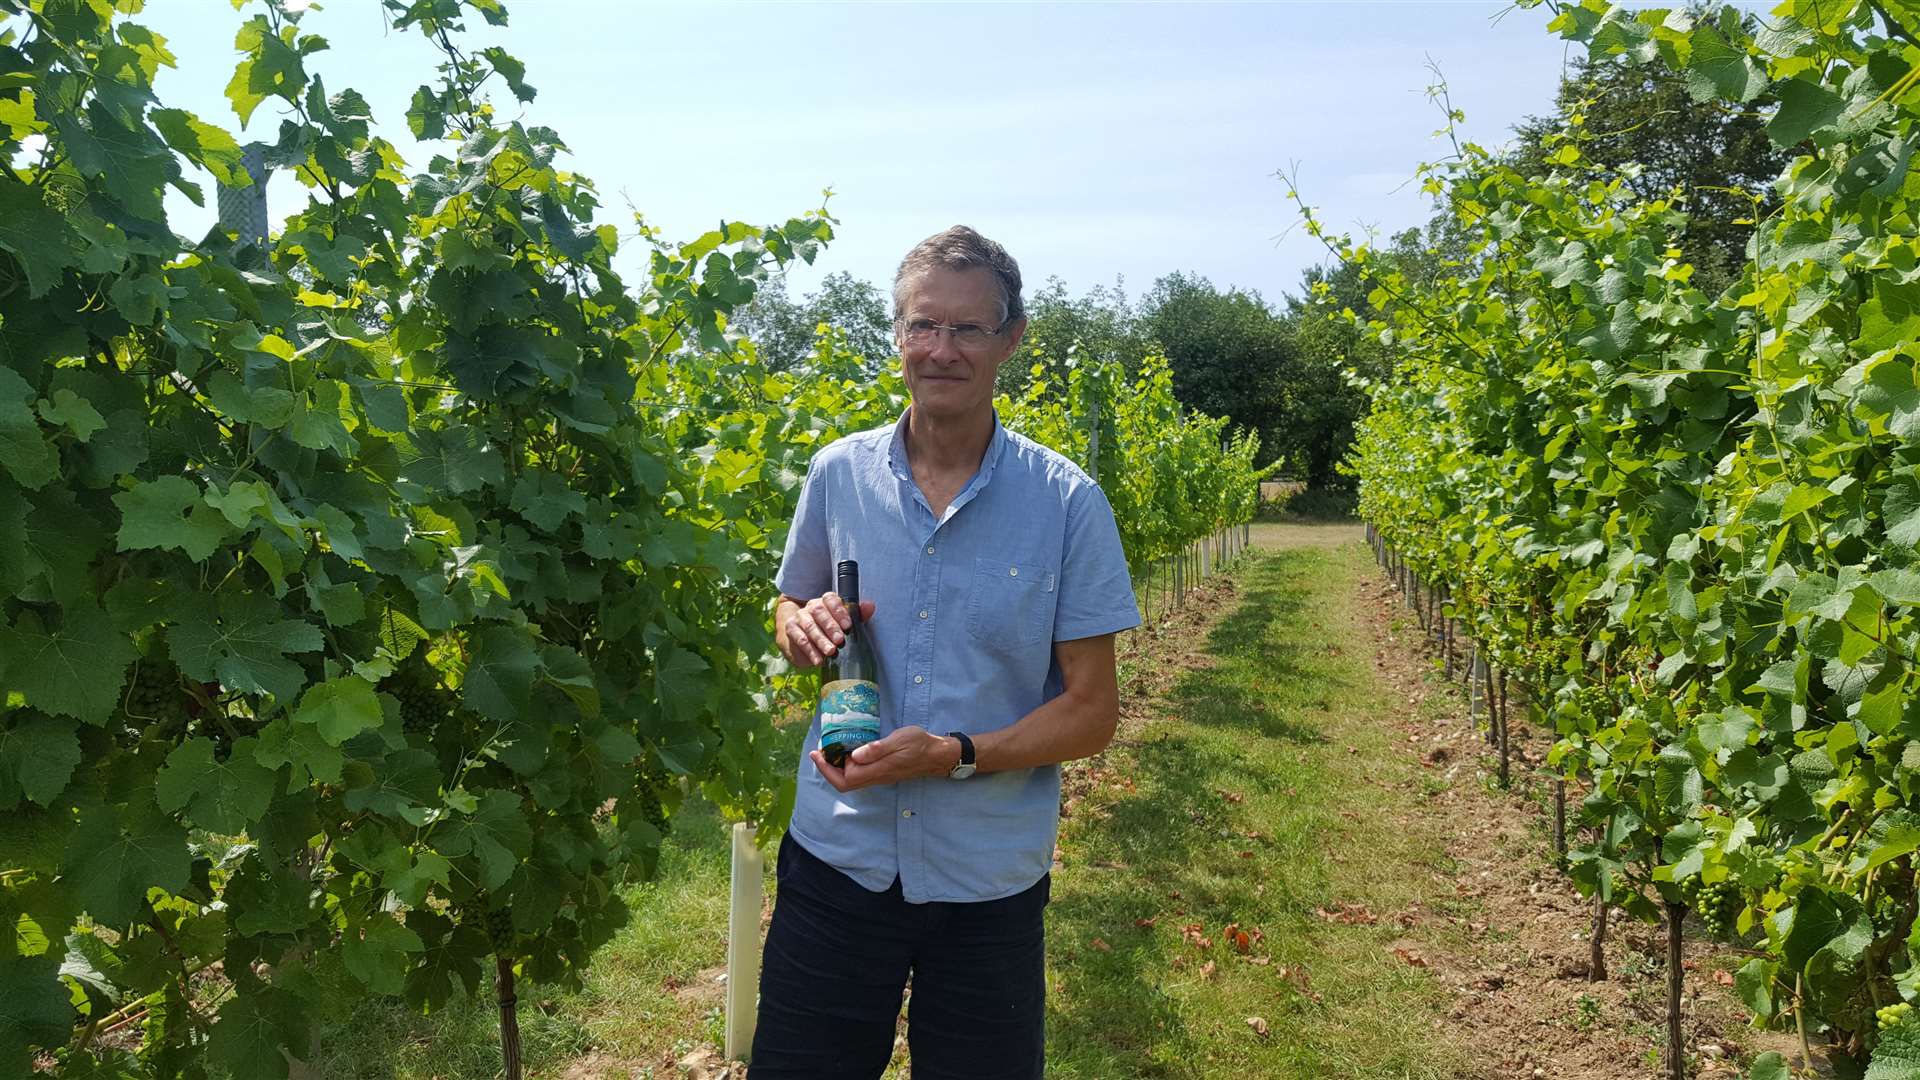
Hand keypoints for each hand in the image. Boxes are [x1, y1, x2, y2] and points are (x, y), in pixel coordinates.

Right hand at [777, 592, 876, 667]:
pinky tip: (818, 660)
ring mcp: (800, 617)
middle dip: (830, 626)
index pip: (831, 599)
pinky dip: (810, 651)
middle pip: (819, 611)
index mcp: (826, 602)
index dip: (839, 611)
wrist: (803, 640)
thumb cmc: (830, 631)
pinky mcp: (791, 629)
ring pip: (809, 626)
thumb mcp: (845, 624)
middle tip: (839, 640)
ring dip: (820, 640)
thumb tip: (870, 606)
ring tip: (830, 652)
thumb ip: (858, 615)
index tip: (848, 626)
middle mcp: (811, 607)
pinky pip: (799, 639)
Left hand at [812, 726, 960, 791]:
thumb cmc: (919, 745)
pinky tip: (848, 751)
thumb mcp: (898, 741)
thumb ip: (877, 749)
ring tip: (829, 750)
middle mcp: (876, 777)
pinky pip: (859, 774)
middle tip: (819, 751)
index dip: (827, 769)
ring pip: (851, 780)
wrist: (937, 755)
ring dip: (836, 768)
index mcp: (877, 770)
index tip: (818, 753)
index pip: (845, 779)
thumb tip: (854, 756)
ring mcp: (880, 776)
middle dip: (828, 769)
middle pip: (845, 783)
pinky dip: (847, 765)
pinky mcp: (883, 772)